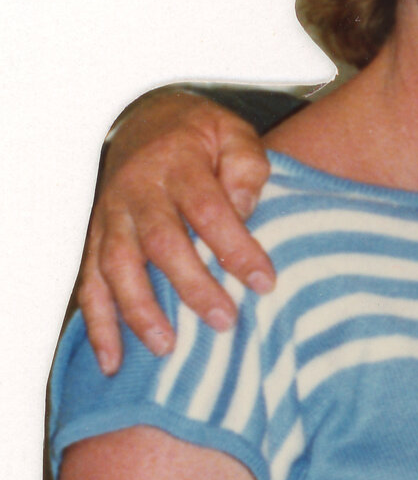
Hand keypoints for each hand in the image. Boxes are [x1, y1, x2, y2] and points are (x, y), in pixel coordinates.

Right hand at [80, 91, 273, 375]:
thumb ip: (246, 166)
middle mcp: (138, 192)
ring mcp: (112, 216)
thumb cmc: (204, 137)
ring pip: (117, 266)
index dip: (235, 247)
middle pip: (161, 242)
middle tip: (224, 322)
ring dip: (139, 309)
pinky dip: (98, 323)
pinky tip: (112, 360)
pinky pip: (90, 283)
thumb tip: (246, 206)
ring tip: (167, 347)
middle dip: (191, 285)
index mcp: (178, 165)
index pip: (209, 209)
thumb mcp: (233, 133)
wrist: (149, 119)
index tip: (264, 282)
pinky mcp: (97, 237)